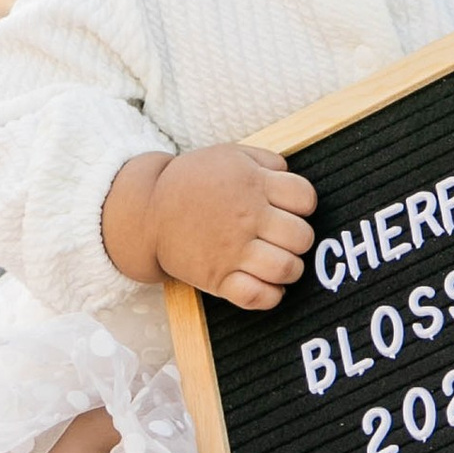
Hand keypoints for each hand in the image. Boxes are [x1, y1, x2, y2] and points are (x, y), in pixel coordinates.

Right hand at [105, 142, 316, 308]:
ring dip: (290, 269)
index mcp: (253, 185)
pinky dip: (270, 296)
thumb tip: (290, 175)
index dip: (304, 204)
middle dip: (299, 239)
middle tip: (284, 238)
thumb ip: (267, 161)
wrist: (148, 211)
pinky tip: (267, 285)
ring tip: (279, 262)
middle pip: (302, 237)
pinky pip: (257, 296)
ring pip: (286, 269)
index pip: (305, 198)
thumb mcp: (230, 155)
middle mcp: (247, 218)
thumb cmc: (193, 182)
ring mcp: (232, 251)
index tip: (291, 209)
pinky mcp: (217, 278)